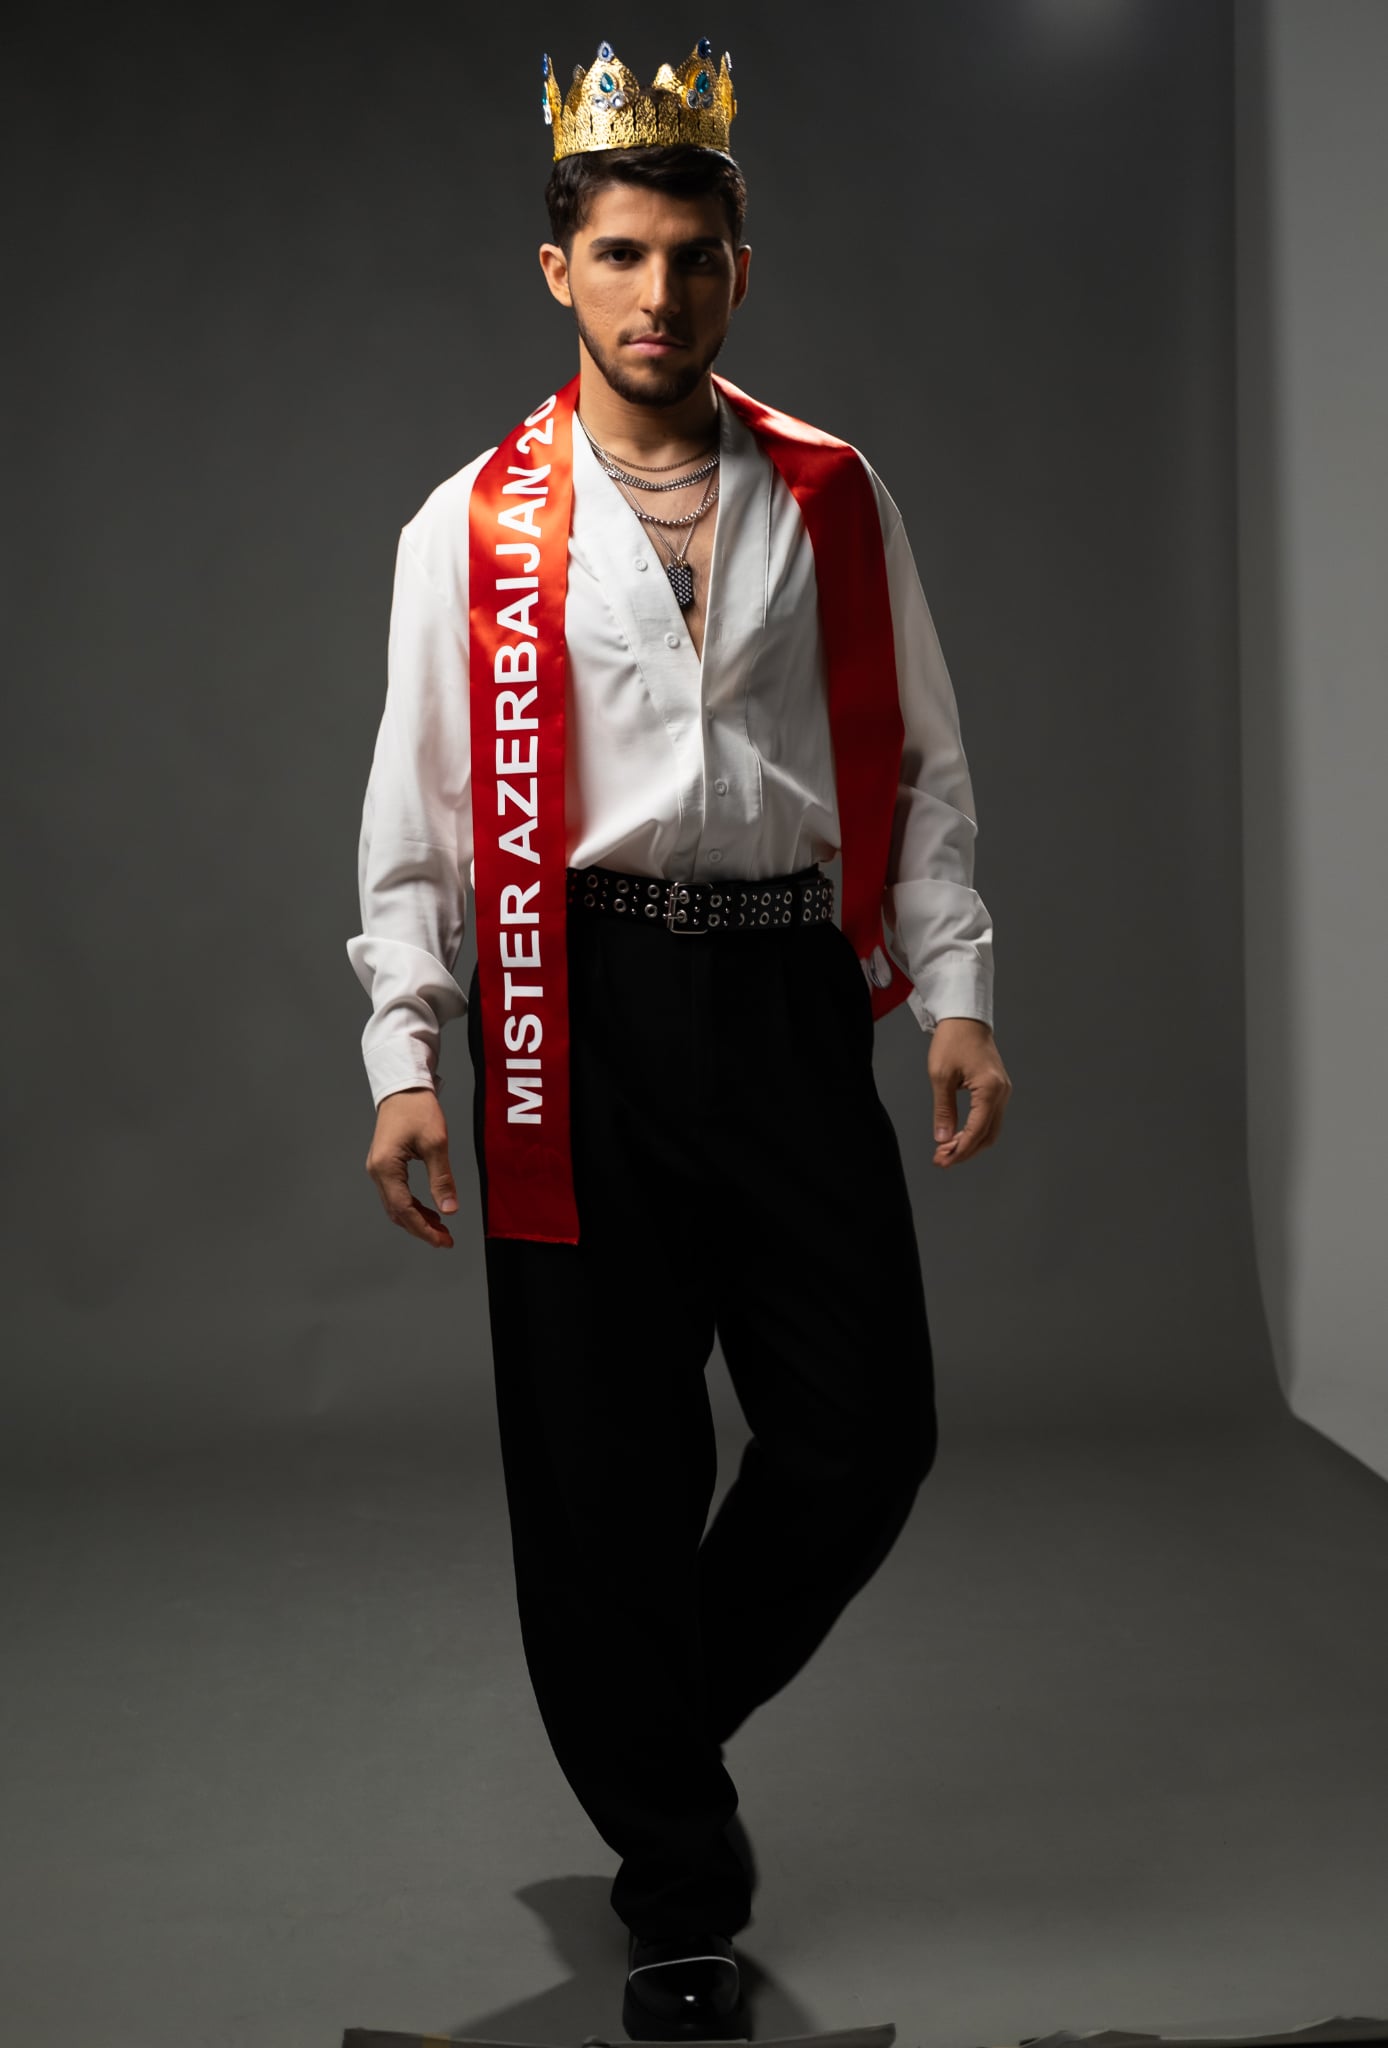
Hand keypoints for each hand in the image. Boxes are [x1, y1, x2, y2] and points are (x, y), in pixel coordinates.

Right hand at [365, 1087, 459, 1247]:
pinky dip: (412, 1206)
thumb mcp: (436, 1144)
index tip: (443, 1241)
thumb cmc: (418, 1109)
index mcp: (386, 1167)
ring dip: (417, 1219)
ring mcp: (378, 1168)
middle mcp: (377, 1171)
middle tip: (445, 1240)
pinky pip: (396, 1194)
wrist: (403, 1087)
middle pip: (397, 1212)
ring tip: (441, 1228)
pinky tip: (430, 1210)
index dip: (424, 1229)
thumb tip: (450, 1209)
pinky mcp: (384, 1165)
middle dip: (421, 1228)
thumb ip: (442, 1179)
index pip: (403, 1209)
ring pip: (395, 1205)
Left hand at [928, 1018, 1010, 1168]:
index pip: (977, 1131)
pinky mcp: (998, 1089)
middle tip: (942, 1159)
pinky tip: (957, 1135)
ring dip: (970, 1143)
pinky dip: (975, 1130)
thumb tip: (943, 1138)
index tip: (943, 1161)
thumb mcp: (941, 1076)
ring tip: (946, 1150)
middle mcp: (1002, 1093)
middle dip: (965, 1151)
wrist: (965, 1018)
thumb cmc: (952, 1040)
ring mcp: (1002, 1091)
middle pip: (988, 1135)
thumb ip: (943, 1110)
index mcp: (989, 1089)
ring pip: (991, 1129)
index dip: (960, 1150)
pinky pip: (990, 1118)